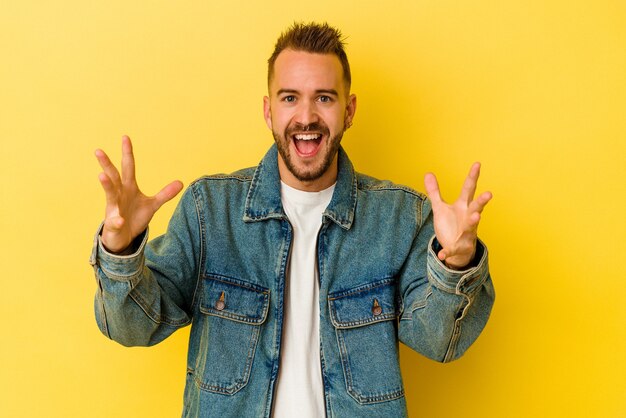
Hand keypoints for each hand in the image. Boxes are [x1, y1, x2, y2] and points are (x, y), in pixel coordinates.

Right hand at [95, 135, 182, 252]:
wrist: (124, 237)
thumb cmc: (135, 217)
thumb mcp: (153, 205)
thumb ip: (165, 194)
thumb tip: (181, 182)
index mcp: (129, 187)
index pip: (128, 166)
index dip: (127, 152)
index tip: (125, 137)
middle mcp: (119, 194)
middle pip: (113, 176)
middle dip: (106, 163)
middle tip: (98, 151)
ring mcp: (114, 207)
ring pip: (109, 194)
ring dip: (106, 185)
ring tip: (101, 176)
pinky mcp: (113, 222)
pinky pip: (115, 220)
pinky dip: (117, 220)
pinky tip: (120, 220)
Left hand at [424, 162, 491, 269]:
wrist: (457, 250)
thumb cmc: (451, 225)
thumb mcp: (440, 207)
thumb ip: (434, 192)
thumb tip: (428, 173)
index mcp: (463, 206)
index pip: (468, 189)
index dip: (472, 176)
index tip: (477, 164)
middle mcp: (468, 218)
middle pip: (476, 207)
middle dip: (481, 201)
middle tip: (488, 194)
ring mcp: (466, 233)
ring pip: (471, 227)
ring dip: (473, 221)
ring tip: (476, 216)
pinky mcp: (458, 246)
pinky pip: (453, 249)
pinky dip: (448, 252)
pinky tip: (442, 255)